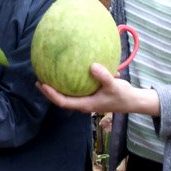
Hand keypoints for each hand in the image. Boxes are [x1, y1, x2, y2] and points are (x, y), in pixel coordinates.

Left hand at [37, 63, 159, 116]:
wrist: (132, 100)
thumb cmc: (122, 95)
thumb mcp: (114, 85)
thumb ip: (104, 76)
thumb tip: (92, 66)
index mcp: (85, 104)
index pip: (63, 101)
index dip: (51, 94)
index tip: (42, 84)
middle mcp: (83, 103)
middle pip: (61, 99)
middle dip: (49, 91)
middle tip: (38, 80)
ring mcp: (86, 100)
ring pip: (68, 94)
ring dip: (57, 87)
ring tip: (47, 75)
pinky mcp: (90, 94)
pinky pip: (76, 89)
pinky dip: (69, 82)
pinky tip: (67, 69)